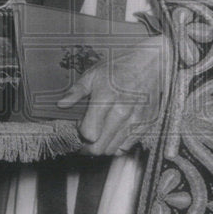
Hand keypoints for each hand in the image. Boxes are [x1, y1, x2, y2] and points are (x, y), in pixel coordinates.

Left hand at [57, 35, 169, 155]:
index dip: (80, 133)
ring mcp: (136, 120)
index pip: (88, 133)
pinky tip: (114, 134)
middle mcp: (122, 112)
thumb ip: (77, 91)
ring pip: (112, 150)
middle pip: (99, 147)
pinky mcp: (146, 125)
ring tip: (99, 135)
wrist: (151, 63)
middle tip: (85, 138)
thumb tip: (61, 104)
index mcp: (106, 98)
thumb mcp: (94, 74)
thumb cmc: (120, 67)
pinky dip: (117, 145)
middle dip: (88, 146)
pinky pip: (127, 147)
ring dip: (102, 146)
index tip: (79, 126)